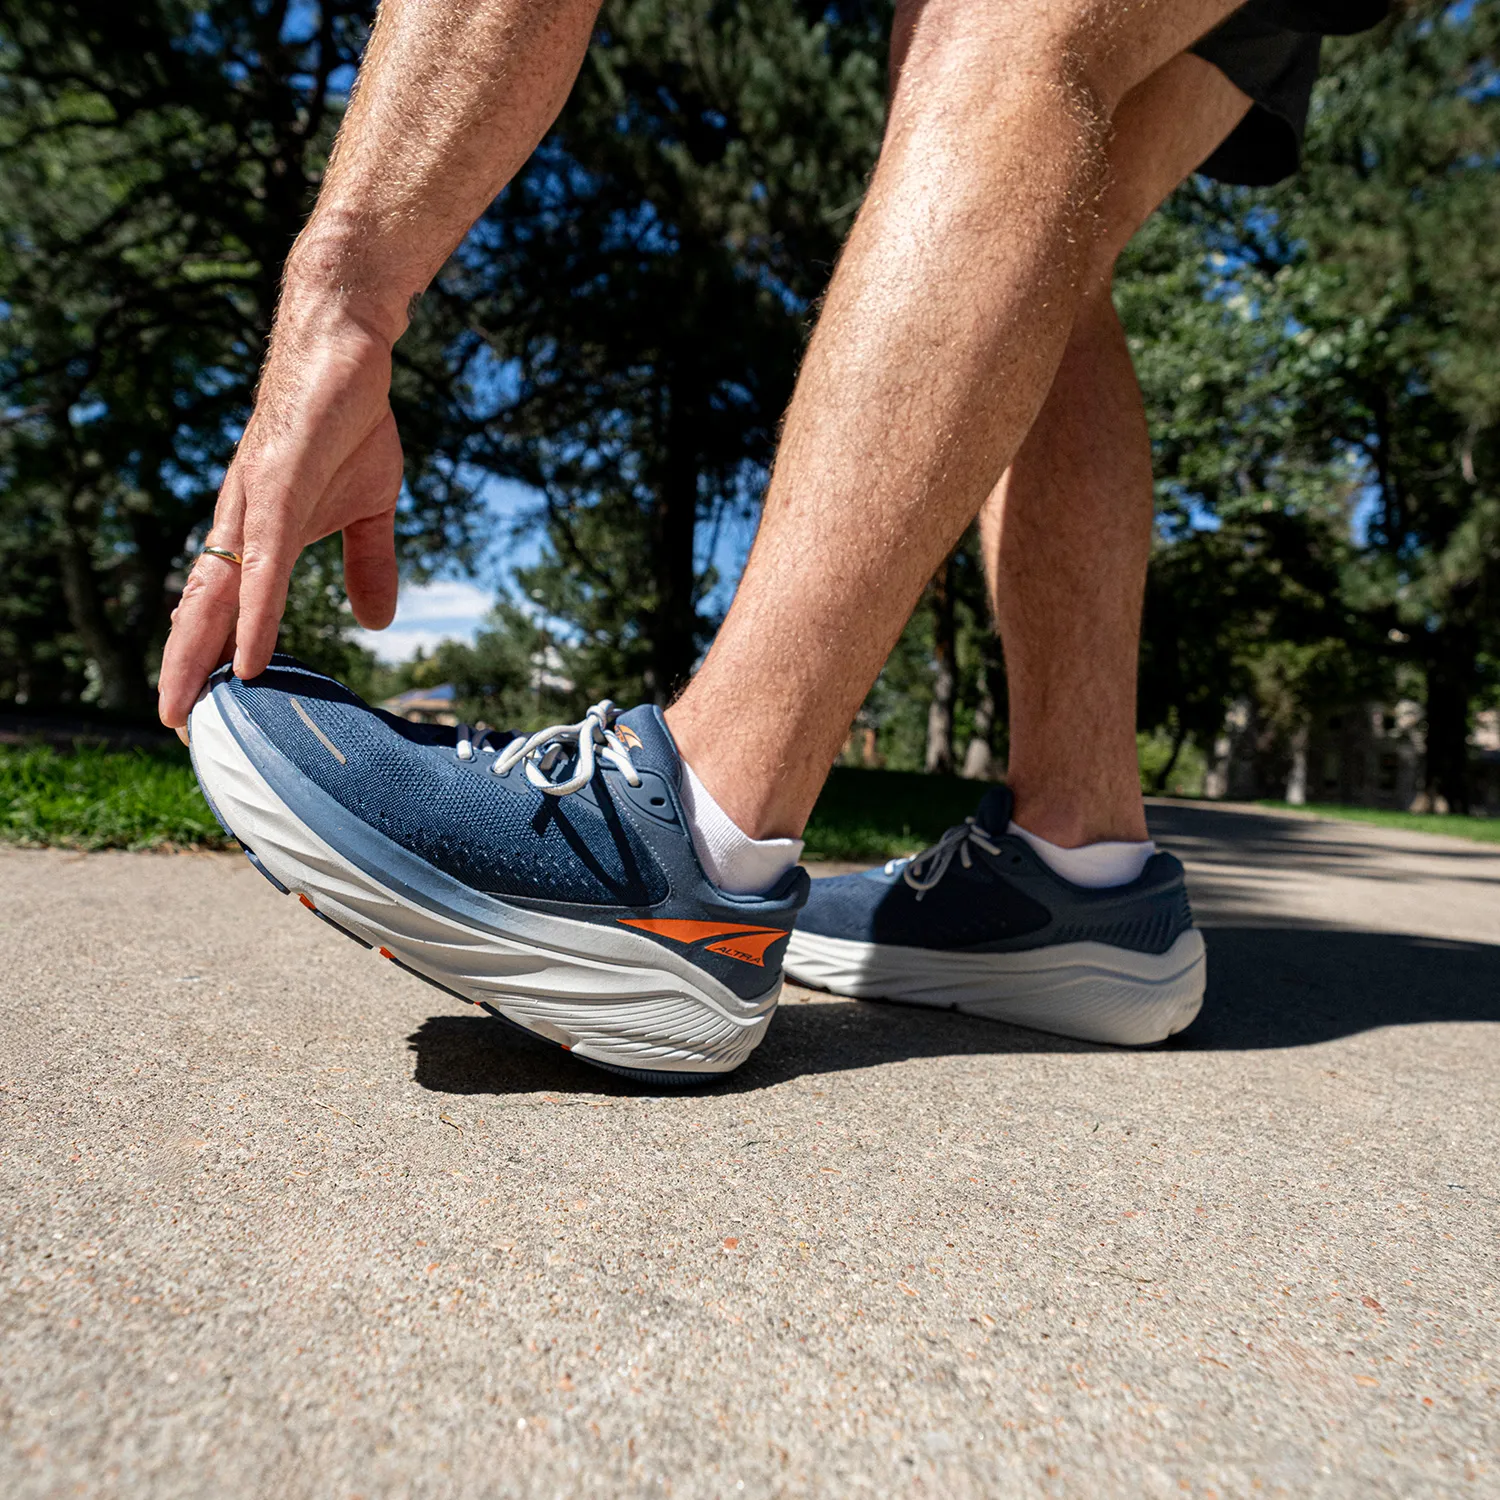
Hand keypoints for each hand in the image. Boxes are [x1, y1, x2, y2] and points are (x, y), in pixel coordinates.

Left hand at [157, 299, 404, 727]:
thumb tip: (378, 622)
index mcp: (259, 530)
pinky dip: (254, 615)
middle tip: (175, 726)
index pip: (224, 603)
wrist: (346, 344)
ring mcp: (255, 504)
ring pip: (218, 594)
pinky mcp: (279, 484)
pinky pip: (266, 565)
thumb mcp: (370, 507)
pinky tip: (246, 658)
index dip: (209, 653)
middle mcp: (242, 522)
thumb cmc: (348, 418)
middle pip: (203, 608)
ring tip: (187, 707)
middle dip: (185, 669)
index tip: (202, 705)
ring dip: (198, 655)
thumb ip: (369, 565)